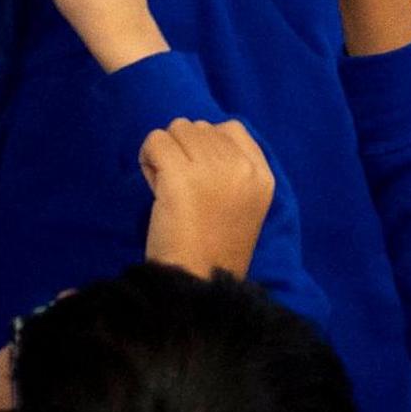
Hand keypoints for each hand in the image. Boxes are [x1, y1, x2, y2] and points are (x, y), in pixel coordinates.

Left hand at [140, 117, 276, 277]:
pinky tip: (154, 188)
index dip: (207, 146)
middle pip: (200, 127)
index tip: (201, 178)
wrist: (196, 283)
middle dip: (184, 151)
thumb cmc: (214, 251)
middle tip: (181, 188)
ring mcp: (212, 169)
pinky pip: (155, 140)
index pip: (231, 129)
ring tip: (168, 188)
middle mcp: (241, 167)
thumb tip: (197, 136)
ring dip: (166, 153)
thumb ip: (232, 170)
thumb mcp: (242, 206)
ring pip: (176, 129)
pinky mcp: (181, 176)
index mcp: (262, 176)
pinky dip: (148, 158)